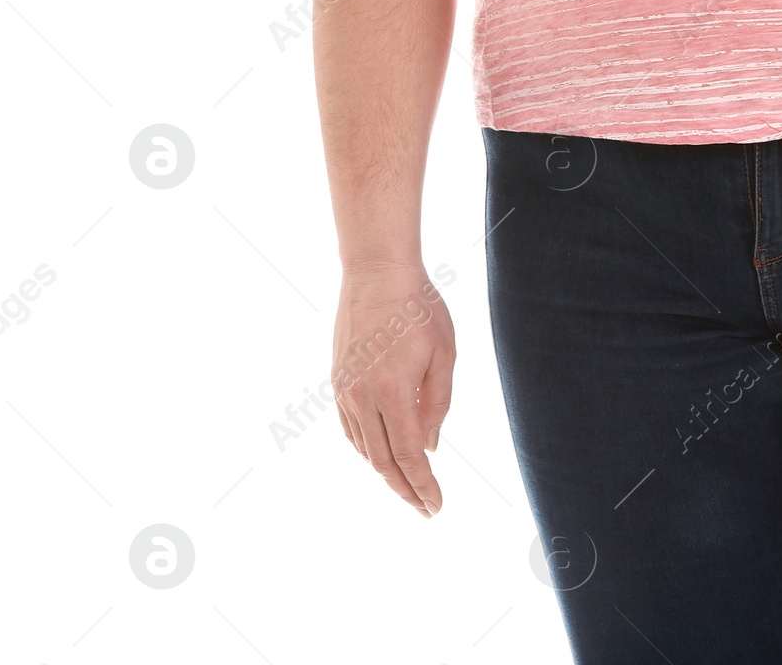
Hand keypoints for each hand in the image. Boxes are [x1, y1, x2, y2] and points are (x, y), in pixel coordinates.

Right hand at [331, 263, 454, 516]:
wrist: (377, 273)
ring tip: (408, 487)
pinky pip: (350, 429)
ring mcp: (345, 390)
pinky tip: (381, 455)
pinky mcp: (337, 381)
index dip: (422, 485)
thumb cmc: (419, 308)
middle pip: (383, 461)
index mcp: (393, 392)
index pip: (408, 456)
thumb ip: (438, 402)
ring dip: (385, 473)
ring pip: (364, 448)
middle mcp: (363, 398)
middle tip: (425, 509)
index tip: (436, 506)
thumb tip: (429, 447)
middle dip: (405, 490)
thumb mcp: (444, 353)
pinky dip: (367, 449)